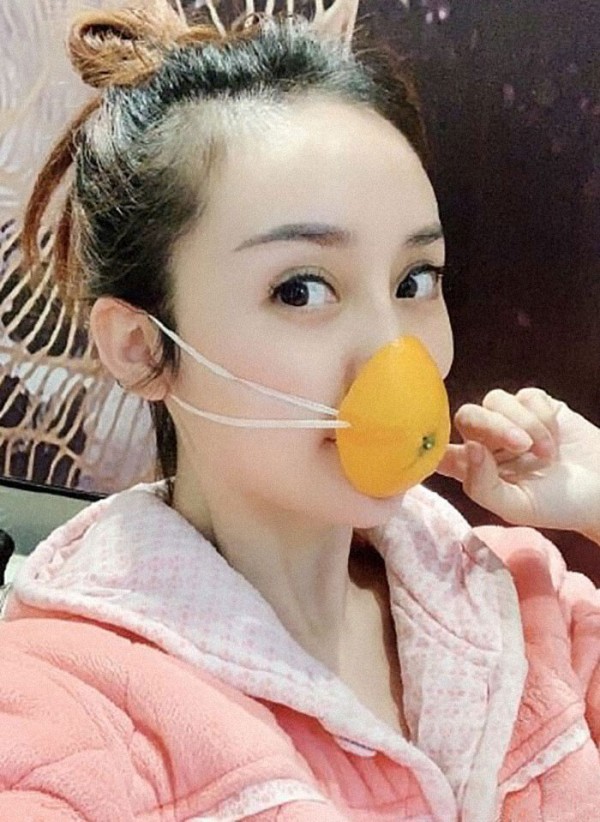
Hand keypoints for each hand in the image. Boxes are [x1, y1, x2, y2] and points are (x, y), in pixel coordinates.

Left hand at [437, 387, 599, 535]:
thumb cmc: (559, 505)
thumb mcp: (517, 507)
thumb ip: (483, 486)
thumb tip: (468, 449)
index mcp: (472, 470)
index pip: (439, 451)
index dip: (433, 444)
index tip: (449, 445)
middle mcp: (486, 441)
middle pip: (466, 416)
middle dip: (492, 426)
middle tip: (521, 445)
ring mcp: (509, 420)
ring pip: (495, 400)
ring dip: (524, 424)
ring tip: (547, 452)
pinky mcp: (535, 405)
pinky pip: (525, 395)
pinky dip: (542, 416)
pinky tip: (556, 438)